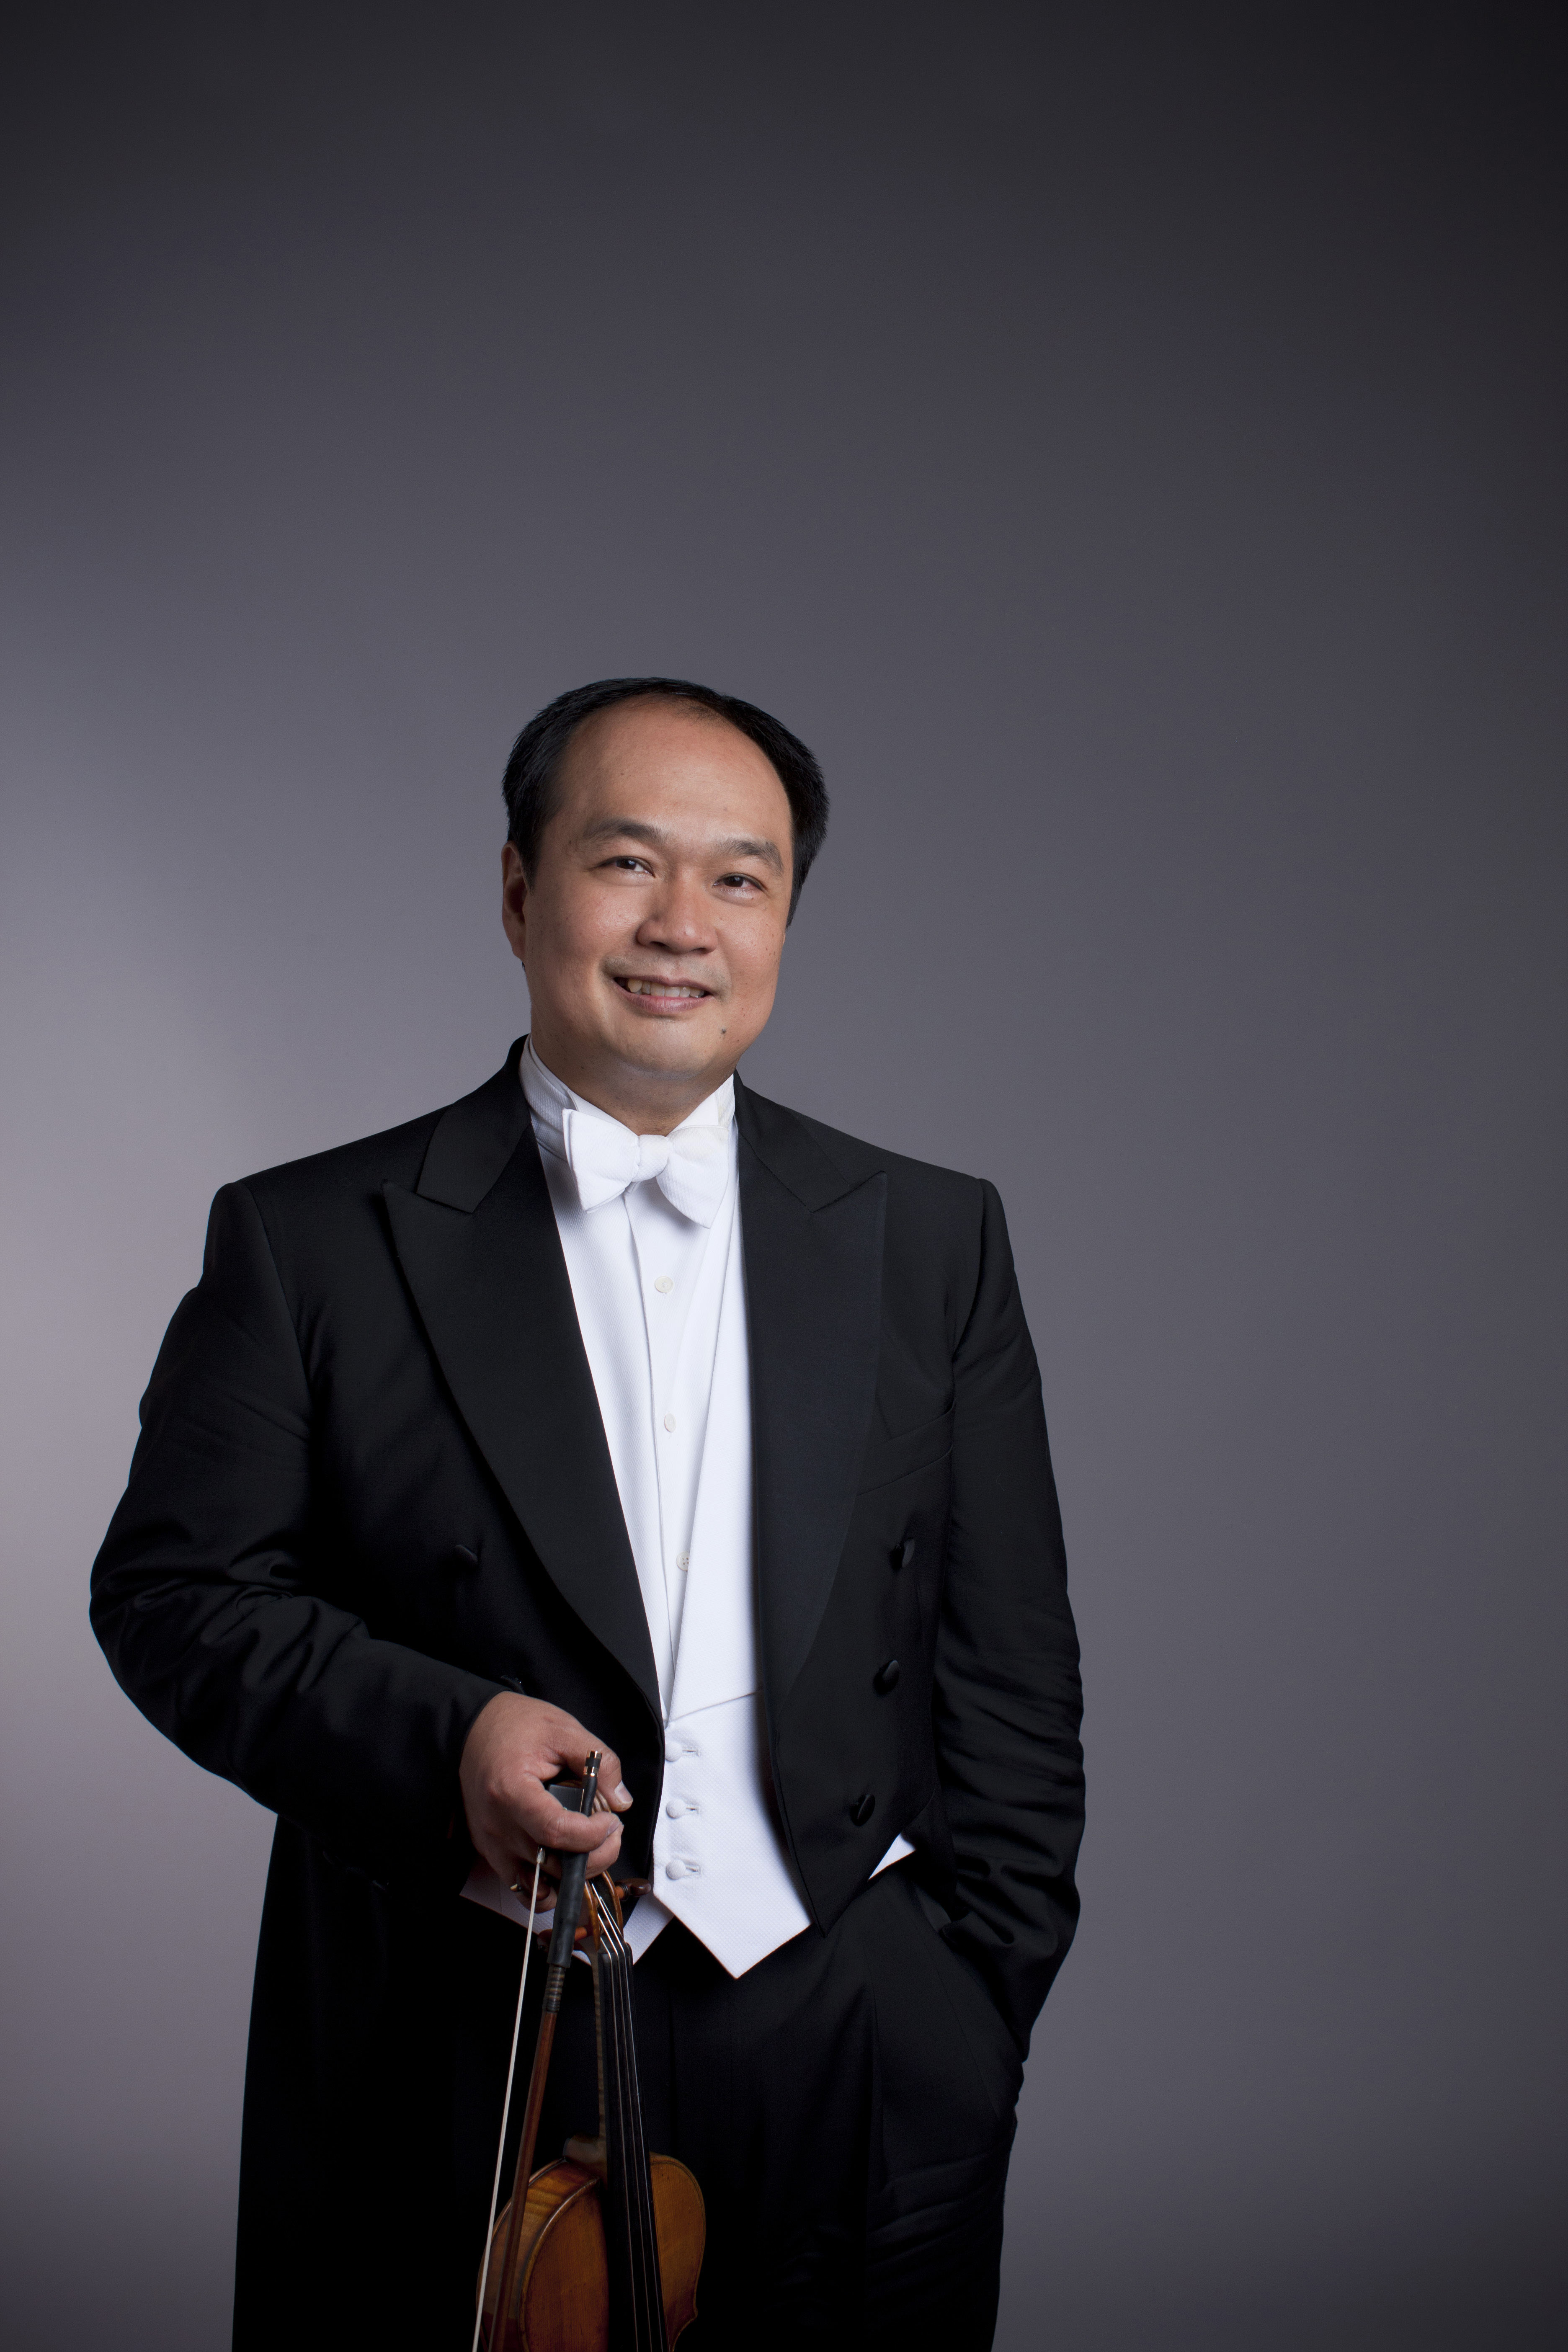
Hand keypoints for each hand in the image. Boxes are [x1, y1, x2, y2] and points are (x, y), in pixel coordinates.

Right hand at [460, 1694, 631, 1890]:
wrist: (475, 1728)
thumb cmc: (514, 1726)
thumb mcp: (565, 1730)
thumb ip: (599, 1762)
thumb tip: (620, 1800)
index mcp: (511, 1790)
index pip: (555, 1831)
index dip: (591, 1835)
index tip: (611, 1821)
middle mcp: (497, 1824)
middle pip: (551, 1864)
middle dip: (594, 1855)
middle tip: (611, 1831)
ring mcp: (491, 1842)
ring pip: (539, 1883)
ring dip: (573, 1873)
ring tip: (589, 1845)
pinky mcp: (491, 1850)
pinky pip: (520, 1886)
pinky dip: (546, 1887)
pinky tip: (564, 1866)